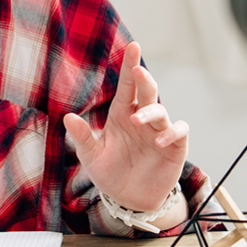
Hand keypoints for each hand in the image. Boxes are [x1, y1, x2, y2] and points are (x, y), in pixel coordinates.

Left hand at [63, 42, 188, 214]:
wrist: (129, 201)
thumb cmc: (110, 173)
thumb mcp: (91, 157)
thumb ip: (82, 137)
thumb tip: (67, 117)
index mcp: (121, 114)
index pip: (127, 86)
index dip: (130, 65)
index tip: (133, 46)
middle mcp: (142, 118)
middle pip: (146, 91)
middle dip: (144, 79)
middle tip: (138, 71)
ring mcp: (159, 131)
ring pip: (161, 110)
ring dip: (151, 111)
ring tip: (137, 120)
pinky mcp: (174, 147)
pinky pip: (179, 131)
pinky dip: (172, 132)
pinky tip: (159, 140)